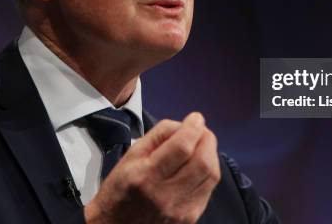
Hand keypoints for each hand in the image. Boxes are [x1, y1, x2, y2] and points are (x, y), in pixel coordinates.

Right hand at [84, 112, 220, 223]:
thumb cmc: (120, 191)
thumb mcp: (130, 157)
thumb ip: (157, 136)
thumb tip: (182, 125)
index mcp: (145, 176)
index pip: (182, 147)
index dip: (193, 127)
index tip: (195, 118)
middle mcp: (165, 195)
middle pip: (203, 161)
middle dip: (207, 139)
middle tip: (201, 131)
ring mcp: (180, 210)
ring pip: (211, 175)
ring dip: (210, 154)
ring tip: (201, 146)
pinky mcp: (190, 218)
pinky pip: (209, 189)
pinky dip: (208, 171)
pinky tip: (198, 165)